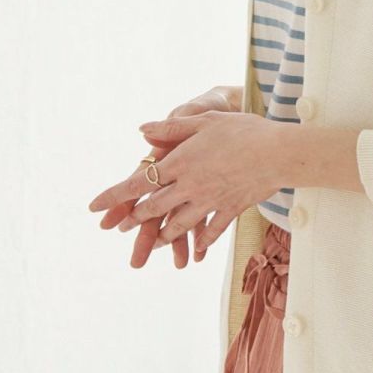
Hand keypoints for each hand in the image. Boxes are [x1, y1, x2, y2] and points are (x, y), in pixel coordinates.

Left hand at [88, 110, 284, 269]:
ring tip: (154, 243)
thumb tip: (141, 131)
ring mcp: (209, 202)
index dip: (113, 197)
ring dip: (163, 236)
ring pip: (178, 225)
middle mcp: (189, 187)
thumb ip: (171, 127)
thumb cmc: (243, 130)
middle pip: (154, 208)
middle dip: (135, 220)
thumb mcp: (204, 121)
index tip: (94, 209)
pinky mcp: (230, 210)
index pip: (137, 183)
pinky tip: (197, 251)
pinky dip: (202, 242)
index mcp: (179, 163)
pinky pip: (211, 231)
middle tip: (122, 229)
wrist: (278, 153)